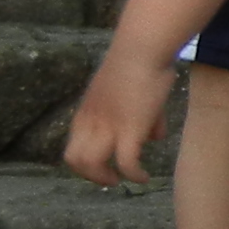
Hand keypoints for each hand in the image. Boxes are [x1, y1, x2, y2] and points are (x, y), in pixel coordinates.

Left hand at [62, 51, 172, 186]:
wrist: (142, 49)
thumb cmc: (139, 63)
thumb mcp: (131, 93)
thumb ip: (141, 116)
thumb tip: (155, 136)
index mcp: (86, 112)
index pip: (73, 146)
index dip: (86, 162)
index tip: (105, 164)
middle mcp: (90, 122)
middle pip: (74, 160)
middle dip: (91, 175)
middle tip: (111, 178)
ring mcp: (108, 126)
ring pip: (92, 166)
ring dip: (106, 178)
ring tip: (123, 179)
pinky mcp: (129, 129)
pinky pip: (126, 163)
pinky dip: (134, 175)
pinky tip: (144, 177)